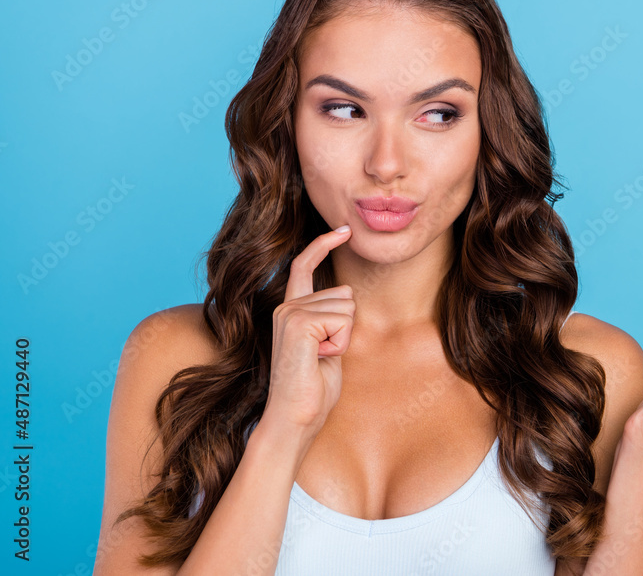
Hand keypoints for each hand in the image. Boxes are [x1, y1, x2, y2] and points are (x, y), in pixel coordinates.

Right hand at [261, 227, 355, 437]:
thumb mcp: (328, 346)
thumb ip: (332, 320)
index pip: (304, 265)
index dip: (324, 244)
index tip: (344, 229)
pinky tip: (320, 359)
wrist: (295, 419)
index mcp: (290, 310)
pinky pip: (343, 320)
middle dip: (348, 328)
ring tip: (320, 359)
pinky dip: (341, 344)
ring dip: (344, 338)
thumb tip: (348, 296)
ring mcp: (290, 313)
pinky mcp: (298, 323)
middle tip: (325, 356)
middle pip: (346, 294)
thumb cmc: (314, 390)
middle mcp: (286, 306)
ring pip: (348, 307)